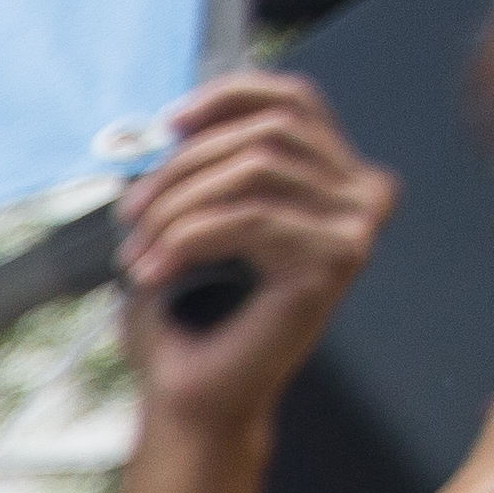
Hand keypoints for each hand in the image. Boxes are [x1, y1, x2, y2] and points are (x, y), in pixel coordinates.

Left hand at [110, 77, 394, 492]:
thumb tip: (172, 124)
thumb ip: (201, 162)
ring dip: (178, 205)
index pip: (293, 100)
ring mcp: (357, 227)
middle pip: (267, 133)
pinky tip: (154, 269)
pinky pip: (252, 218)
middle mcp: (362, 194)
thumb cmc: (190, 313)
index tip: (168, 125)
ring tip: (137, 249)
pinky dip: (189, 237)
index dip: (227, 98)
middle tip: (131, 213)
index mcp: (336, 175)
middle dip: (183, 167)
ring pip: (256, 170)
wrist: (193, 394)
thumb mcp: (192, 217)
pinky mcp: (336, 261)